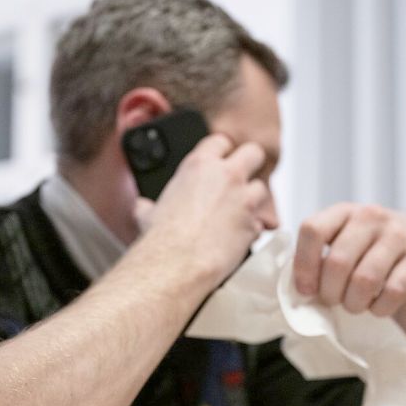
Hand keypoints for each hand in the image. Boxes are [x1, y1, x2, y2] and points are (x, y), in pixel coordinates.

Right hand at [139, 134, 276, 286]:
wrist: (177, 264)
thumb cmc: (162, 239)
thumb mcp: (148, 213)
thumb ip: (150, 204)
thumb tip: (143, 207)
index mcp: (199, 165)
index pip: (221, 141)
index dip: (222, 151)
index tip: (220, 161)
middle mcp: (226, 176)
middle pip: (253, 153)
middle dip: (250, 164)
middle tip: (242, 177)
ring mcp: (244, 199)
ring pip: (262, 189)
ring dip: (253, 200)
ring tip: (239, 213)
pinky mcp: (254, 224)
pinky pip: (261, 222)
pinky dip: (252, 229)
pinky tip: (239, 237)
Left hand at [292, 203, 405, 318]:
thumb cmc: (370, 259)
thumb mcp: (343, 248)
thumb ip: (319, 259)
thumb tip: (297, 288)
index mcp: (343, 211)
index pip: (313, 230)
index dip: (304, 265)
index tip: (306, 290)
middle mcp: (372, 215)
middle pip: (338, 261)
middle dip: (331, 293)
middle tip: (335, 302)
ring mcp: (400, 233)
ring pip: (365, 279)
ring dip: (355, 303)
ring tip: (355, 306)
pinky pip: (393, 291)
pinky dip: (381, 308)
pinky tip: (379, 307)